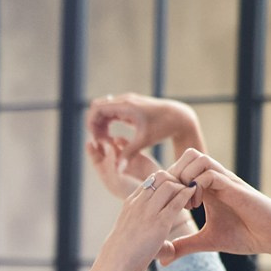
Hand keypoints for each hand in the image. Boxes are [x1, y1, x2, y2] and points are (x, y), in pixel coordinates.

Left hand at [84, 133, 156, 199]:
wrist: (154, 192)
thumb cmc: (132, 191)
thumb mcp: (116, 180)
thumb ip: (110, 163)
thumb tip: (108, 145)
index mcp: (106, 174)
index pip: (96, 159)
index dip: (91, 150)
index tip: (89, 142)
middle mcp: (115, 166)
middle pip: (104, 150)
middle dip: (101, 142)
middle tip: (99, 135)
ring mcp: (126, 160)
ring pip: (115, 146)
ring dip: (110, 140)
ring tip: (109, 138)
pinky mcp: (138, 155)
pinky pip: (127, 144)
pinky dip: (122, 141)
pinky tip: (119, 140)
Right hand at [86, 94, 204, 162]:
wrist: (179, 117)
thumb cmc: (163, 128)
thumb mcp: (145, 141)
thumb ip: (128, 154)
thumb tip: (117, 171)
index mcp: (126, 105)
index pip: (97, 108)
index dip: (91, 124)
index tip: (96, 140)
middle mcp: (124, 100)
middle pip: (97, 108)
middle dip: (94, 125)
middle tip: (99, 142)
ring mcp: (127, 102)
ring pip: (103, 110)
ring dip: (100, 125)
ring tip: (104, 142)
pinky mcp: (130, 106)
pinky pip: (111, 112)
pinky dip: (107, 123)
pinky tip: (111, 137)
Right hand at [92, 171, 201, 270]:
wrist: (114, 266)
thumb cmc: (123, 257)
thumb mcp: (134, 239)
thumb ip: (152, 239)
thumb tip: (168, 251)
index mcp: (131, 203)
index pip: (151, 181)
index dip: (166, 183)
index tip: (176, 195)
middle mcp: (138, 203)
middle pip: (161, 176)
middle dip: (176, 180)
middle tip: (186, 195)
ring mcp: (148, 211)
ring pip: (170, 183)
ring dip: (183, 188)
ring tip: (191, 201)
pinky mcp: (159, 223)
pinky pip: (177, 200)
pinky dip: (188, 196)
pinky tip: (195, 201)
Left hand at [157, 150, 270, 263]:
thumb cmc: (246, 235)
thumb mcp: (208, 242)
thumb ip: (185, 245)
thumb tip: (162, 259)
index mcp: (208, 188)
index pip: (182, 169)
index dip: (169, 183)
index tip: (166, 205)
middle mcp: (216, 179)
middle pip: (188, 156)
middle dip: (175, 175)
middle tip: (173, 200)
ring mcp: (226, 181)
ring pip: (198, 158)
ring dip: (186, 178)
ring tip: (184, 202)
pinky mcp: (235, 188)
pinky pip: (210, 174)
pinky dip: (198, 186)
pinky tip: (196, 206)